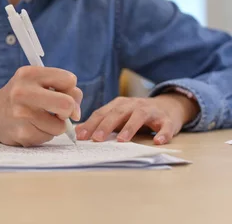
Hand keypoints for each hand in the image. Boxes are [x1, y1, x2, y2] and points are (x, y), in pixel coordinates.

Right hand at [0, 66, 82, 146]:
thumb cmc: (22, 97)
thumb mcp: (37, 82)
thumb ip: (63, 89)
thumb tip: (76, 112)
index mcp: (29, 74)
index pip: (69, 80)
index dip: (71, 90)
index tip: (63, 95)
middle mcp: (22, 92)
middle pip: (67, 104)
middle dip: (69, 111)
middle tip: (60, 113)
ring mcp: (21, 114)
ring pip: (60, 126)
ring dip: (55, 126)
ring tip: (40, 120)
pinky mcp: (21, 133)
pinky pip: (48, 137)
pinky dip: (44, 134)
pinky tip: (31, 127)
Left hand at [75, 94, 199, 144]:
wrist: (168, 106)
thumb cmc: (137, 114)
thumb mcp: (118, 116)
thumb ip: (100, 122)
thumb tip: (78, 132)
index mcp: (119, 104)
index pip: (102, 113)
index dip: (91, 124)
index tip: (80, 136)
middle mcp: (133, 105)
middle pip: (118, 113)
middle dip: (106, 125)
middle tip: (96, 139)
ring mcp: (151, 111)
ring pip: (139, 116)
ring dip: (130, 128)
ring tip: (121, 140)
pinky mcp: (167, 119)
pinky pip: (166, 126)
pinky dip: (163, 133)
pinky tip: (158, 141)